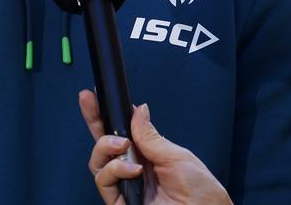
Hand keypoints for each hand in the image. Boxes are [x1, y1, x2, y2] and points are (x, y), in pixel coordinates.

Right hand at [78, 90, 230, 204]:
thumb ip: (151, 136)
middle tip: (89, 101)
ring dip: (105, 147)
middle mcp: (132, 169)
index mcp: (146, 155)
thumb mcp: (177, 156)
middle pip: (102, 144)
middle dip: (93, 120)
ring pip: (97, 161)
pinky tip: (132, 169)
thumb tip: (138, 109)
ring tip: (122, 145)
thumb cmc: (201, 192)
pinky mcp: (119, 201)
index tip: (94, 96)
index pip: (120, 132)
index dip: (105, 115)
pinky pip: (103, 181)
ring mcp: (125, 185)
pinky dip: (114, 170)